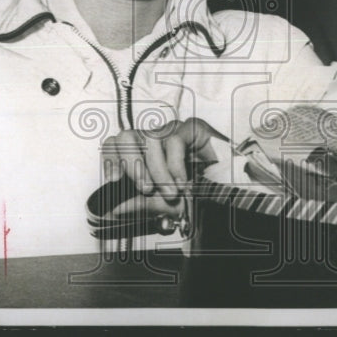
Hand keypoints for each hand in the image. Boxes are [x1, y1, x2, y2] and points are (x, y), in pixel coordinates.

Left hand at [101, 118, 223, 204]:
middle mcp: (153, 138)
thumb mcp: (160, 204)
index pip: (115, 144)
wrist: (226, 193)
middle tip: (145, 189)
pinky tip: (183, 182)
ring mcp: (172, 131)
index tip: (113, 181)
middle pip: (126, 136)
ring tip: (171, 192)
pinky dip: (175, 165)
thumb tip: (113, 208)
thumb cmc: (193, 195)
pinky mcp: (192, 128)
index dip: (110, 159)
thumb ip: (137, 204)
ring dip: (158, 170)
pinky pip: (174, 140)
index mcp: (141, 153)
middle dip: (132, 164)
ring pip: (150, 138)